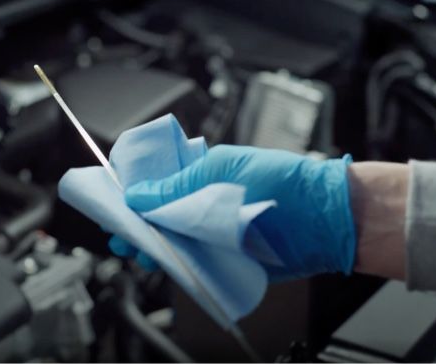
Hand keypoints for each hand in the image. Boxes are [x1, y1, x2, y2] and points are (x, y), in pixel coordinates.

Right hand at [109, 144, 356, 280]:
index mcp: (200, 174)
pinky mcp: (222, 257)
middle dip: (135, 224)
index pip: (156, 182)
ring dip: (151, 247)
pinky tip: (162, 264)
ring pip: (171, 241)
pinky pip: (191, 262)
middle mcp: (203, 203)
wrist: (323, 219)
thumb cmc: (281, 182)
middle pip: (158, 215)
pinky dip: (174, 265)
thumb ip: (177, 187)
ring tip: (136, 250)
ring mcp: (211, 231)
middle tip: (119, 233)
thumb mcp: (222, 171)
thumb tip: (138, 195)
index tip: (112, 201)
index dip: (132, 192)